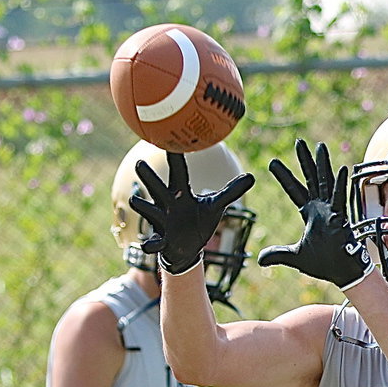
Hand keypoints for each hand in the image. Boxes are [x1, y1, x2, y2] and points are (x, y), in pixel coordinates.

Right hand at [130, 152, 254, 274]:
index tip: (166, 137)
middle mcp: (167, 204)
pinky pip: (152, 242)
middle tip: (139, 163)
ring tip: (136, 200)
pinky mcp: (161, 241)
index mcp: (180, 193)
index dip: (174, 155)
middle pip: (156, 187)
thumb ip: (231, 192)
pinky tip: (147, 246)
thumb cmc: (199, 222)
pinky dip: (150, 244)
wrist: (188, 248)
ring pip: (148, 211)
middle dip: (148, 177)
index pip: (178, 171)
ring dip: (143, 207)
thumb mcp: (216, 206)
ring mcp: (161, 222)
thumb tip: (251, 177)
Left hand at [258, 139, 373, 290]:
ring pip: (326, 182)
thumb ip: (278, 254)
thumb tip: (260, 259)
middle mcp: (321, 208)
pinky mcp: (341, 218)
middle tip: (298, 142)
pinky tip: (341, 169)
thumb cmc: (324, 263)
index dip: (285, 177)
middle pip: (311, 178)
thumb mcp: (295, 257)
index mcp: (311, 214)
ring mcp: (332, 211)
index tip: (273, 162)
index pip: (295, 190)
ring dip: (323, 164)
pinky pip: (340, 198)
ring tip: (319, 147)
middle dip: (305, 160)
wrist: (342, 272)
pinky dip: (340, 184)